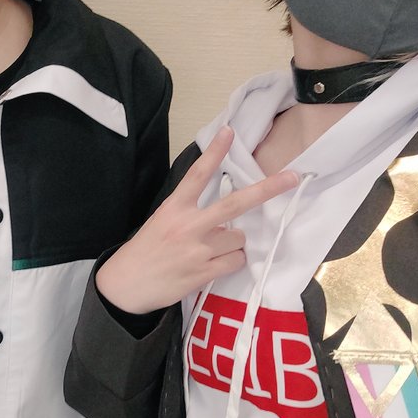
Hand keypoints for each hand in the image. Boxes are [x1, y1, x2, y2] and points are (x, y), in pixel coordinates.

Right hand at [96, 127, 299, 314]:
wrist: (125, 285)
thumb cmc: (145, 251)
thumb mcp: (161, 222)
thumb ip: (189, 213)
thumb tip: (226, 214)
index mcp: (174, 209)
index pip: (198, 175)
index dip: (215, 153)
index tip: (229, 132)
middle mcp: (188, 226)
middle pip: (235, 204)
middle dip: (267, 189)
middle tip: (292, 177)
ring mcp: (197, 250)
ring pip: (238, 238)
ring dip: (232, 243)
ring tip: (211, 250)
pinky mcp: (203, 273)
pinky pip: (235, 261)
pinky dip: (231, 261)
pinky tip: (213, 264)